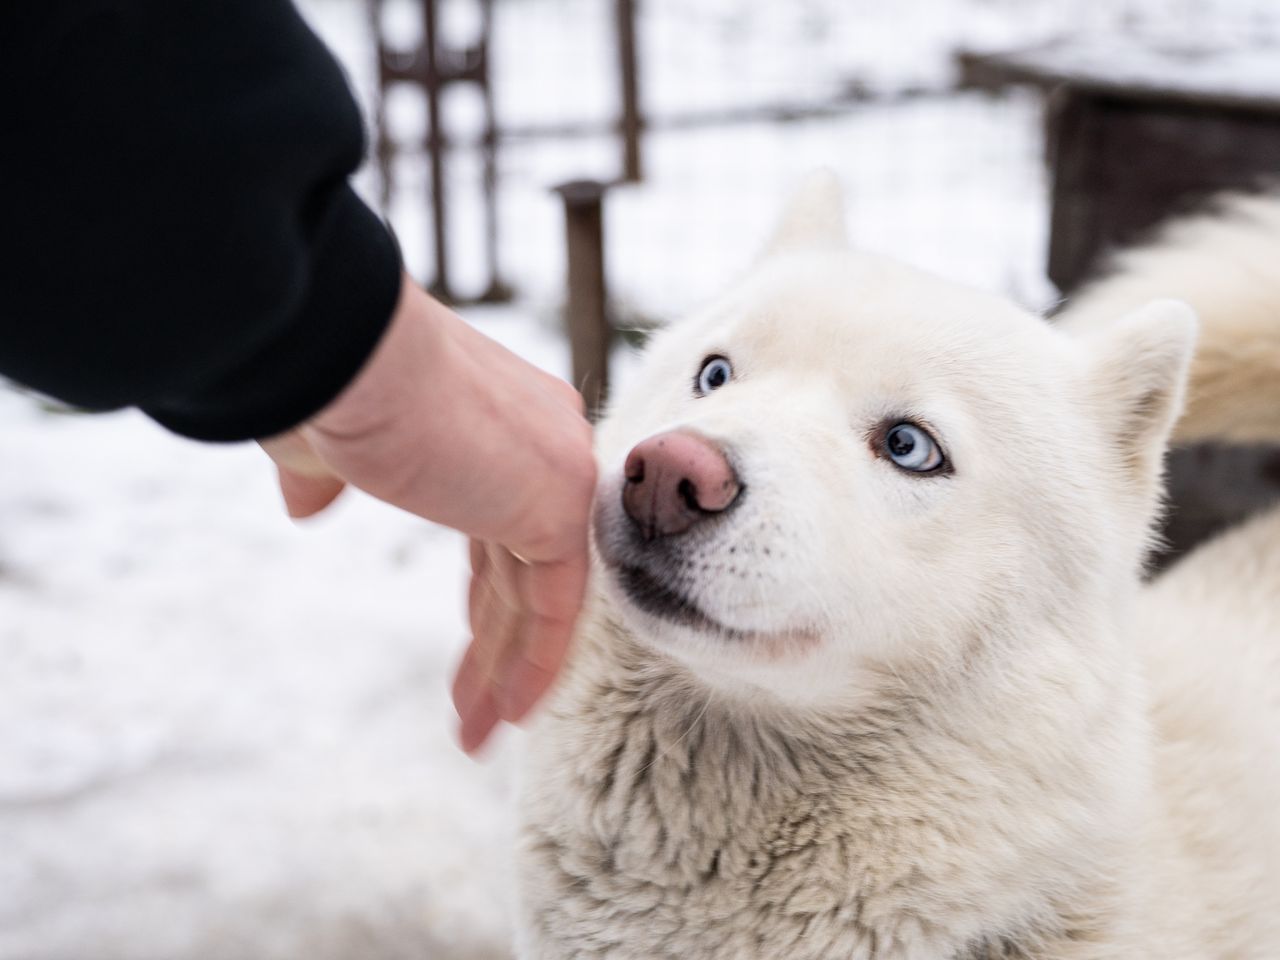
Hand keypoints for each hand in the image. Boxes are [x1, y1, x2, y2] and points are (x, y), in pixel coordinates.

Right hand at [261, 276, 596, 752]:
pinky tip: (509, 715)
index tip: (468, 647)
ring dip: (508, 672)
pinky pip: (556, 604)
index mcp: (502, 422)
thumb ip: (328, 476)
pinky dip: (536, 663)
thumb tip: (305, 505)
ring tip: (480, 736)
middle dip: (499, 644)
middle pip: (527, 566)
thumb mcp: (326, 442)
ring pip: (541, 594)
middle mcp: (545, 440)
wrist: (345, 350)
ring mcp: (558, 469)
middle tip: (476, 708)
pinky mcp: (557, 502)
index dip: (488, 595)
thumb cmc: (328, 380)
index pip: (505, 526)